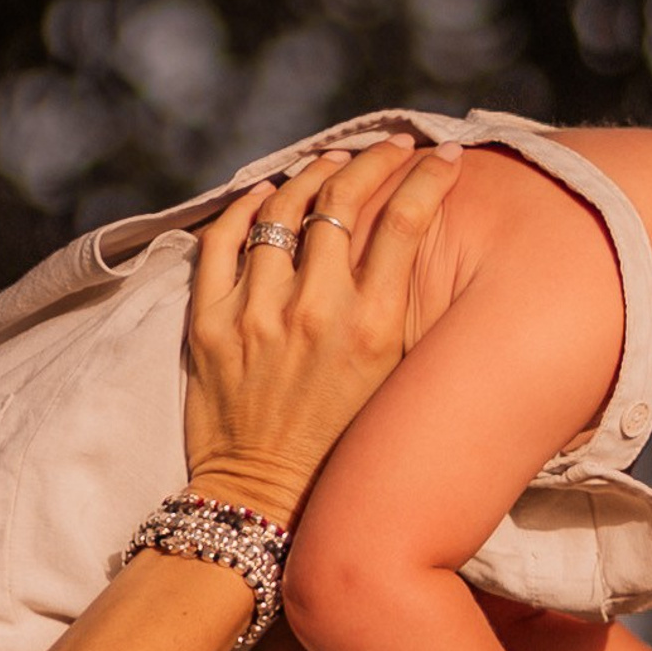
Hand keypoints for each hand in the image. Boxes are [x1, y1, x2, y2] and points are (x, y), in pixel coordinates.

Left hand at [182, 137, 462, 525]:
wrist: (265, 503)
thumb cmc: (344, 453)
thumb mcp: (393, 389)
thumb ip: (402, 324)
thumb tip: (417, 260)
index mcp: (375, 333)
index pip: (405, 223)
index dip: (426, 177)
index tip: (442, 158)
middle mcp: (317, 314)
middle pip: (343, 200)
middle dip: (371, 159)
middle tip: (387, 148)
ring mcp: (257, 314)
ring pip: (281, 207)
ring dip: (311, 174)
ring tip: (329, 166)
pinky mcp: (208, 322)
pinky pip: (222, 238)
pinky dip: (245, 206)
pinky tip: (266, 194)